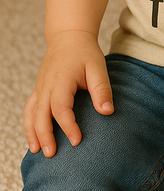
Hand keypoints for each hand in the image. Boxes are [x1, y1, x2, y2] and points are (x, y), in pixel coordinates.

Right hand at [23, 30, 113, 157]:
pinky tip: (34, 137)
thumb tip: (107, 112)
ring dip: (32, 132)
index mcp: (61, 80)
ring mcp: (40, 87)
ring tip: (37, 151)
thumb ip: (102, 89)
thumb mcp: (98, 67)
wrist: (69, 36)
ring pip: (31, 113)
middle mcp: (46, 85)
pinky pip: (29, 108)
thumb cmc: (85, 52)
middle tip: (51, 154)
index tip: (76, 141)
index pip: (61, 107)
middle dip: (45, 135)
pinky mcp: (39, 89)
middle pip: (41, 114)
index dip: (67, 125)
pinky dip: (29, 124)